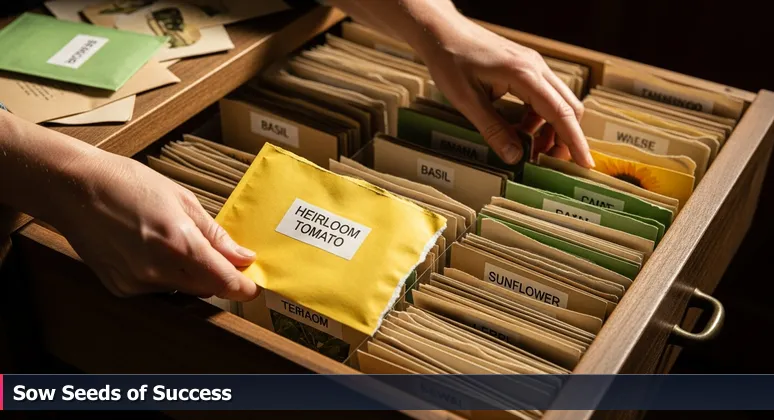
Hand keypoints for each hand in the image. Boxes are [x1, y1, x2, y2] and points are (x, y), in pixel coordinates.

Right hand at [53, 150, 259, 300]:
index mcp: (179, 243)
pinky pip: (157, 291)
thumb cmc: (130, 184)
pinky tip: (151, 251)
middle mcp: (159, 270)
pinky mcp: (120, 289)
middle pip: (206, 289)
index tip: (251, 285)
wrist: (75, 189)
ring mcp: (137, 283)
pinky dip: (164, 277)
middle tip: (219, 256)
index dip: (243, 287)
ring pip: (183, 292)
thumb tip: (243, 257)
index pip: (224, 282)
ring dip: (190, 276)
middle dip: (218, 277)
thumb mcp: (183, 200)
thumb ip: (216, 235)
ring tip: (174, 243)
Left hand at [415, 15, 593, 166]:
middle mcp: (536, 68)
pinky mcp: (525, 69)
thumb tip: (514, 157)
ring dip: (551, 130)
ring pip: (558, 103)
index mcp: (524, 75)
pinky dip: (539, 118)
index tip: (584, 164)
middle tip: (550, 164)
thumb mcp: (466, 100)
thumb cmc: (450, 60)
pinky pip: (543, 97)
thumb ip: (492, 129)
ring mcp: (533, 66)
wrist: (442, 31)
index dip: (575, 141)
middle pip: (568, 108)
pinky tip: (520, 131)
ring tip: (531, 151)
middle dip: (566, 139)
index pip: (561, 113)